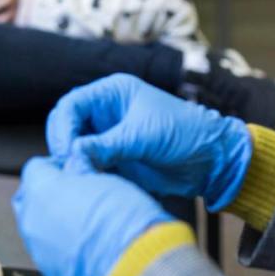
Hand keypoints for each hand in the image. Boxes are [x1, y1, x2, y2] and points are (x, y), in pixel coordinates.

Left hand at [13, 156, 171, 275]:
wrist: (137, 264)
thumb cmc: (124, 219)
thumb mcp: (105, 178)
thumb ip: (82, 170)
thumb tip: (78, 165)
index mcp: (42, 189)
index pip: (36, 167)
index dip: (57, 165)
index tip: (73, 169)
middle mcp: (33, 219)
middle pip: (30, 198)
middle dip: (48, 193)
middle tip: (75, 192)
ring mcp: (40, 249)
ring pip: (38, 227)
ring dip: (54, 220)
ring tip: (85, 220)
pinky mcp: (52, 272)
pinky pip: (51, 253)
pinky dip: (63, 246)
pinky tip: (87, 244)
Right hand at [47, 73, 252, 209]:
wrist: (211, 160)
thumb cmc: (184, 134)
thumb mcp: (143, 136)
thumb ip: (106, 145)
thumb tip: (73, 154)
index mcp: (112, 93)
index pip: (72, 105)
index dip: (63, 127)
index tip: (67, 149)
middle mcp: (106, 112)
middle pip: (67, 125)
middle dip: (64, 144)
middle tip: (69, 165)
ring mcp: (109, 135)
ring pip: (75, 147)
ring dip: (73, 161)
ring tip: (81, 176)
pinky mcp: (114, 158)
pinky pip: (89, 164)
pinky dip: (86, 173)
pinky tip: (91, 182)